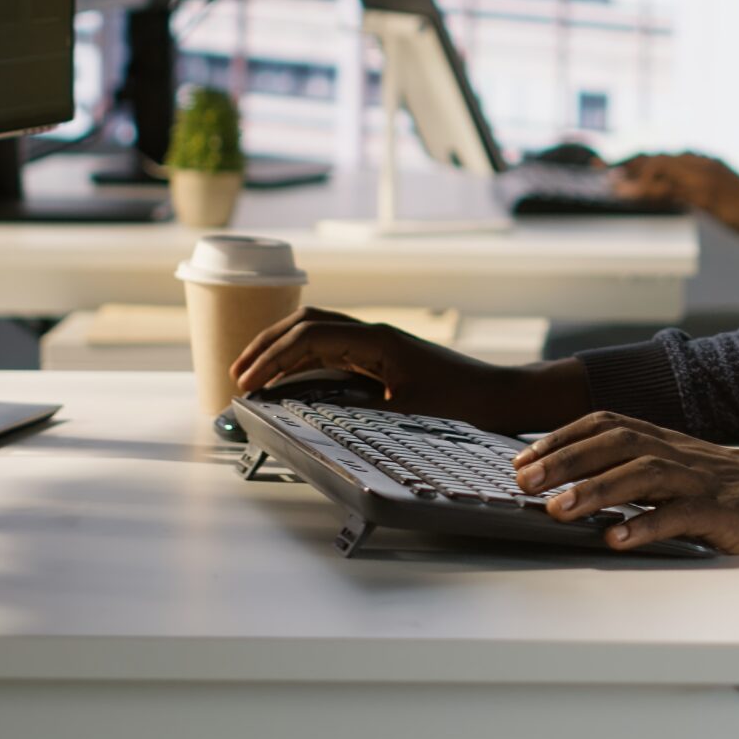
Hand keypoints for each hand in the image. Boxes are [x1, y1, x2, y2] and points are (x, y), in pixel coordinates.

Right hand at [231, 307, 586, 430]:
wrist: (499, 398)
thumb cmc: (462, 404)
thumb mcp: (405, 413)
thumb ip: (356, 410)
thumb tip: (310, 414)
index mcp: (377, 341)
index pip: (310, 336)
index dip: (273, 358)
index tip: (248, 382)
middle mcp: (374, 335)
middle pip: (307, 324)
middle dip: (268, 345)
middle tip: (238, 373)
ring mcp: (378, 344)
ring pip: (317, 333)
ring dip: (283, 350)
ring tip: (253, 374)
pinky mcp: (382, 358)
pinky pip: (333, 350)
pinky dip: (304, 361)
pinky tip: (289, 379)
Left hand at [512, 411, 738, 559]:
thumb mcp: (686, 472)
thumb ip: (643, 473)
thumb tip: (580, 484)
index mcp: (669, 441)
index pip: (607, 425)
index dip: (561, 437)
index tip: (523, 457)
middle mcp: (680, 452)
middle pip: (615, 442)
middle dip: (564, 459)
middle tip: (525, 482)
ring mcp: (701, 479)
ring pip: (642, 474)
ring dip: (594, 491)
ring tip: (558, 511)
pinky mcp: (721, 511)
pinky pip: (680, 516)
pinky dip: (645, 527)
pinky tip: (617, 541)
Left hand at [615, 153, 738, 238]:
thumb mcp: (715, 197)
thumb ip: (693, 192)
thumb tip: (669, 196)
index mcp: (702, 162)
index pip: (661, 157)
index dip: (634, 160)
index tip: (611, 167)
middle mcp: (700, 163)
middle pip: (654, 157)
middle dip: (625, 163)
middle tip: (600, 171)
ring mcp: (704, 175)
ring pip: (660, 167)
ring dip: (632, 176)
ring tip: (612, 186)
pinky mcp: (707, 192)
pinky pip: (672, 187)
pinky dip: (648, 190)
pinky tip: (632, 196)